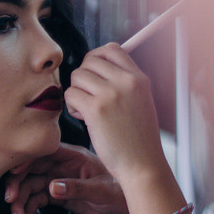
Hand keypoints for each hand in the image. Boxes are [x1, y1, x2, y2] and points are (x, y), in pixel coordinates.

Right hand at [5, 143, 130, 213]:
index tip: (14, 174)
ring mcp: (57, 181)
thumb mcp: (101, 191)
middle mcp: (61, 166)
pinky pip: (36, 203)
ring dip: (21, 205)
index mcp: (73, 156)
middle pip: (30, 172)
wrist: (128, 213)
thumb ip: (76, 188)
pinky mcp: (56, 197)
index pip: (44, 153)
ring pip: (30, 189)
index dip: (26, 161)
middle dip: (18, 187)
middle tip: (12, 203)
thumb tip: (52, 188)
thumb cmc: (121, 195)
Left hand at [64, 43, 170, 184]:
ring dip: (76, 93)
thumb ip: (123, 82)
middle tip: (89, 98)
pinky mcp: (96, 109)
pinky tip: (85, 119)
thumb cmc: (137, 138)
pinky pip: (70, 94)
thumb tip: (97, 66)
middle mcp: (127, 81)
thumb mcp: (140, 102)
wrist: (142, 165)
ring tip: (88, 110)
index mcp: (139, 78)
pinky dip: (72, 106)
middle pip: (89, 60)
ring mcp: (111, 94)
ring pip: (76, 76)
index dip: (95, 60)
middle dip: (83, 79)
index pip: (111, 49)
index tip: (93, 77)